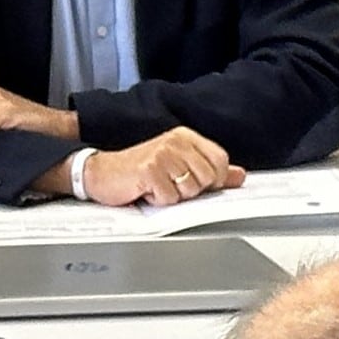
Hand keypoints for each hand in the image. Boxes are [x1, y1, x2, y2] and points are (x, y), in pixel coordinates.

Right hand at [79, 128, 240, 209]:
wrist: (100, 173)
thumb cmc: (137, 172)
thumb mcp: (177, 167)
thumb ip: (209, 170)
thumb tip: (238, 176)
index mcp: (185, 137)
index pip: (220, 160)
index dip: (212, 179)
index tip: (193, 182)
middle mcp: (175, 141)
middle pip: (207, 178)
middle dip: (190, 190)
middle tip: (168, 184)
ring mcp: (163, 154)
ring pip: (190, 190)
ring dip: (172, 196)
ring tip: (156, 186)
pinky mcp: (150, 170)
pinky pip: (169, 198)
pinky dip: (156, 201)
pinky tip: (144, 191)